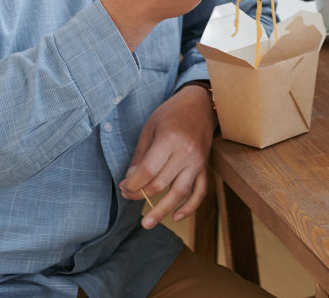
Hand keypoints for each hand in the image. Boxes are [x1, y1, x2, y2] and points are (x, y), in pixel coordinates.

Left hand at [118, 84, 215, 228]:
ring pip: (180, 193)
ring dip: (162, 211)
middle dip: (140, 195)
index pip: (147, 172)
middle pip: (160, 184)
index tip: (123, 187)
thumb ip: (141, 155)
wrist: (200, 104)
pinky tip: (177, 217)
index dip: (132, 185)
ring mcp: (198, 162)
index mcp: (169, 140)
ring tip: (147, 224)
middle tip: (128, 196)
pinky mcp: (205, 167)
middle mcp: (186, 153)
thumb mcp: (150, 128)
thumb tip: (130, 181)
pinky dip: (190, 207)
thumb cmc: (171, 113)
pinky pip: (200, 191)